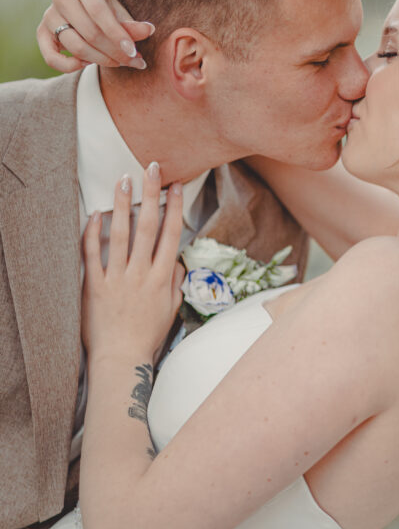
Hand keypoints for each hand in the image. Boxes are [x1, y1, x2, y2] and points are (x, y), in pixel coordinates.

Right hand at [37, 0, 153, 71]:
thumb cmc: (109, 10)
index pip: (99, 12)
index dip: (118, 35)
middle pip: (90, 33)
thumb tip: (149, 30)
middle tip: (134, 62)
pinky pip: (52, 58)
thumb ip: (132, 24)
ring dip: (101, 61)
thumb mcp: (122, 13)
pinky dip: (71, 67)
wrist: (89, 10)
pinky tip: (88, 64)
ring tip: (120, 63)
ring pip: (76, 46)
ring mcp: (49, 14)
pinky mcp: (42, 33)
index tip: (134, 53)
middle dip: (114, 52)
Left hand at [82, 162, 184, 360]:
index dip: (174, 208)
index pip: (171, 234)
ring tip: (123, 180)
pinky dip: (92, 233)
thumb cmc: (148, 335)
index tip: (176, 186)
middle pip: (148, 227)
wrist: (121, 359)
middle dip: (151, 195)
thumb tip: (177, 258)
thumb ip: (175, 281)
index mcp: (162, 278)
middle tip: (152, 169)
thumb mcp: (172, 309)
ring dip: (123, 205)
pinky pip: (91, 254)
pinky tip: (95, 214)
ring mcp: (117, 278)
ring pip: (120, 235)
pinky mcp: (94, 286)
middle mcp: (141, 274)